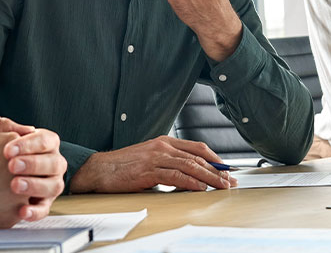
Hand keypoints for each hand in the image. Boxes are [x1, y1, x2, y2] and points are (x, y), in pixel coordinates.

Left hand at [0, 106, 65, 222]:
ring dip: (35, 186)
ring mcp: (51, 184)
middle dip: (33, 164)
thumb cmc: (3, 154)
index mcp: (46, 143)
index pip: (46, 140)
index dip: (29, 144)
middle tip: (11, 166)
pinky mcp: (44, 204)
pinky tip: (21, 211)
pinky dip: (34, 211)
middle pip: (53, 162)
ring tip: (14, 186)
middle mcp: (54, 163)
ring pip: (54, 186)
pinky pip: (44, 209)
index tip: (8, 150)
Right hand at [67, 135, 235, 192]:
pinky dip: (191, 182)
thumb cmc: (123, 166)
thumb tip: (189, 176)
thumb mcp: (149, 159)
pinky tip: (201, 188)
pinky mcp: (148, 171)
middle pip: (197, 157)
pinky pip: (175, 175)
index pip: (197, 148)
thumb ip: (168, 163)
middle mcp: (162, 146)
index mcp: (164, 142)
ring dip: (209, 177)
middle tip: (230, 181)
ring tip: (222, 186)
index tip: (227, 170)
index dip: (215, 159)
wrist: (99, 169)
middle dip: (217, 170)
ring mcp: (156, 157)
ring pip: (190, 166)